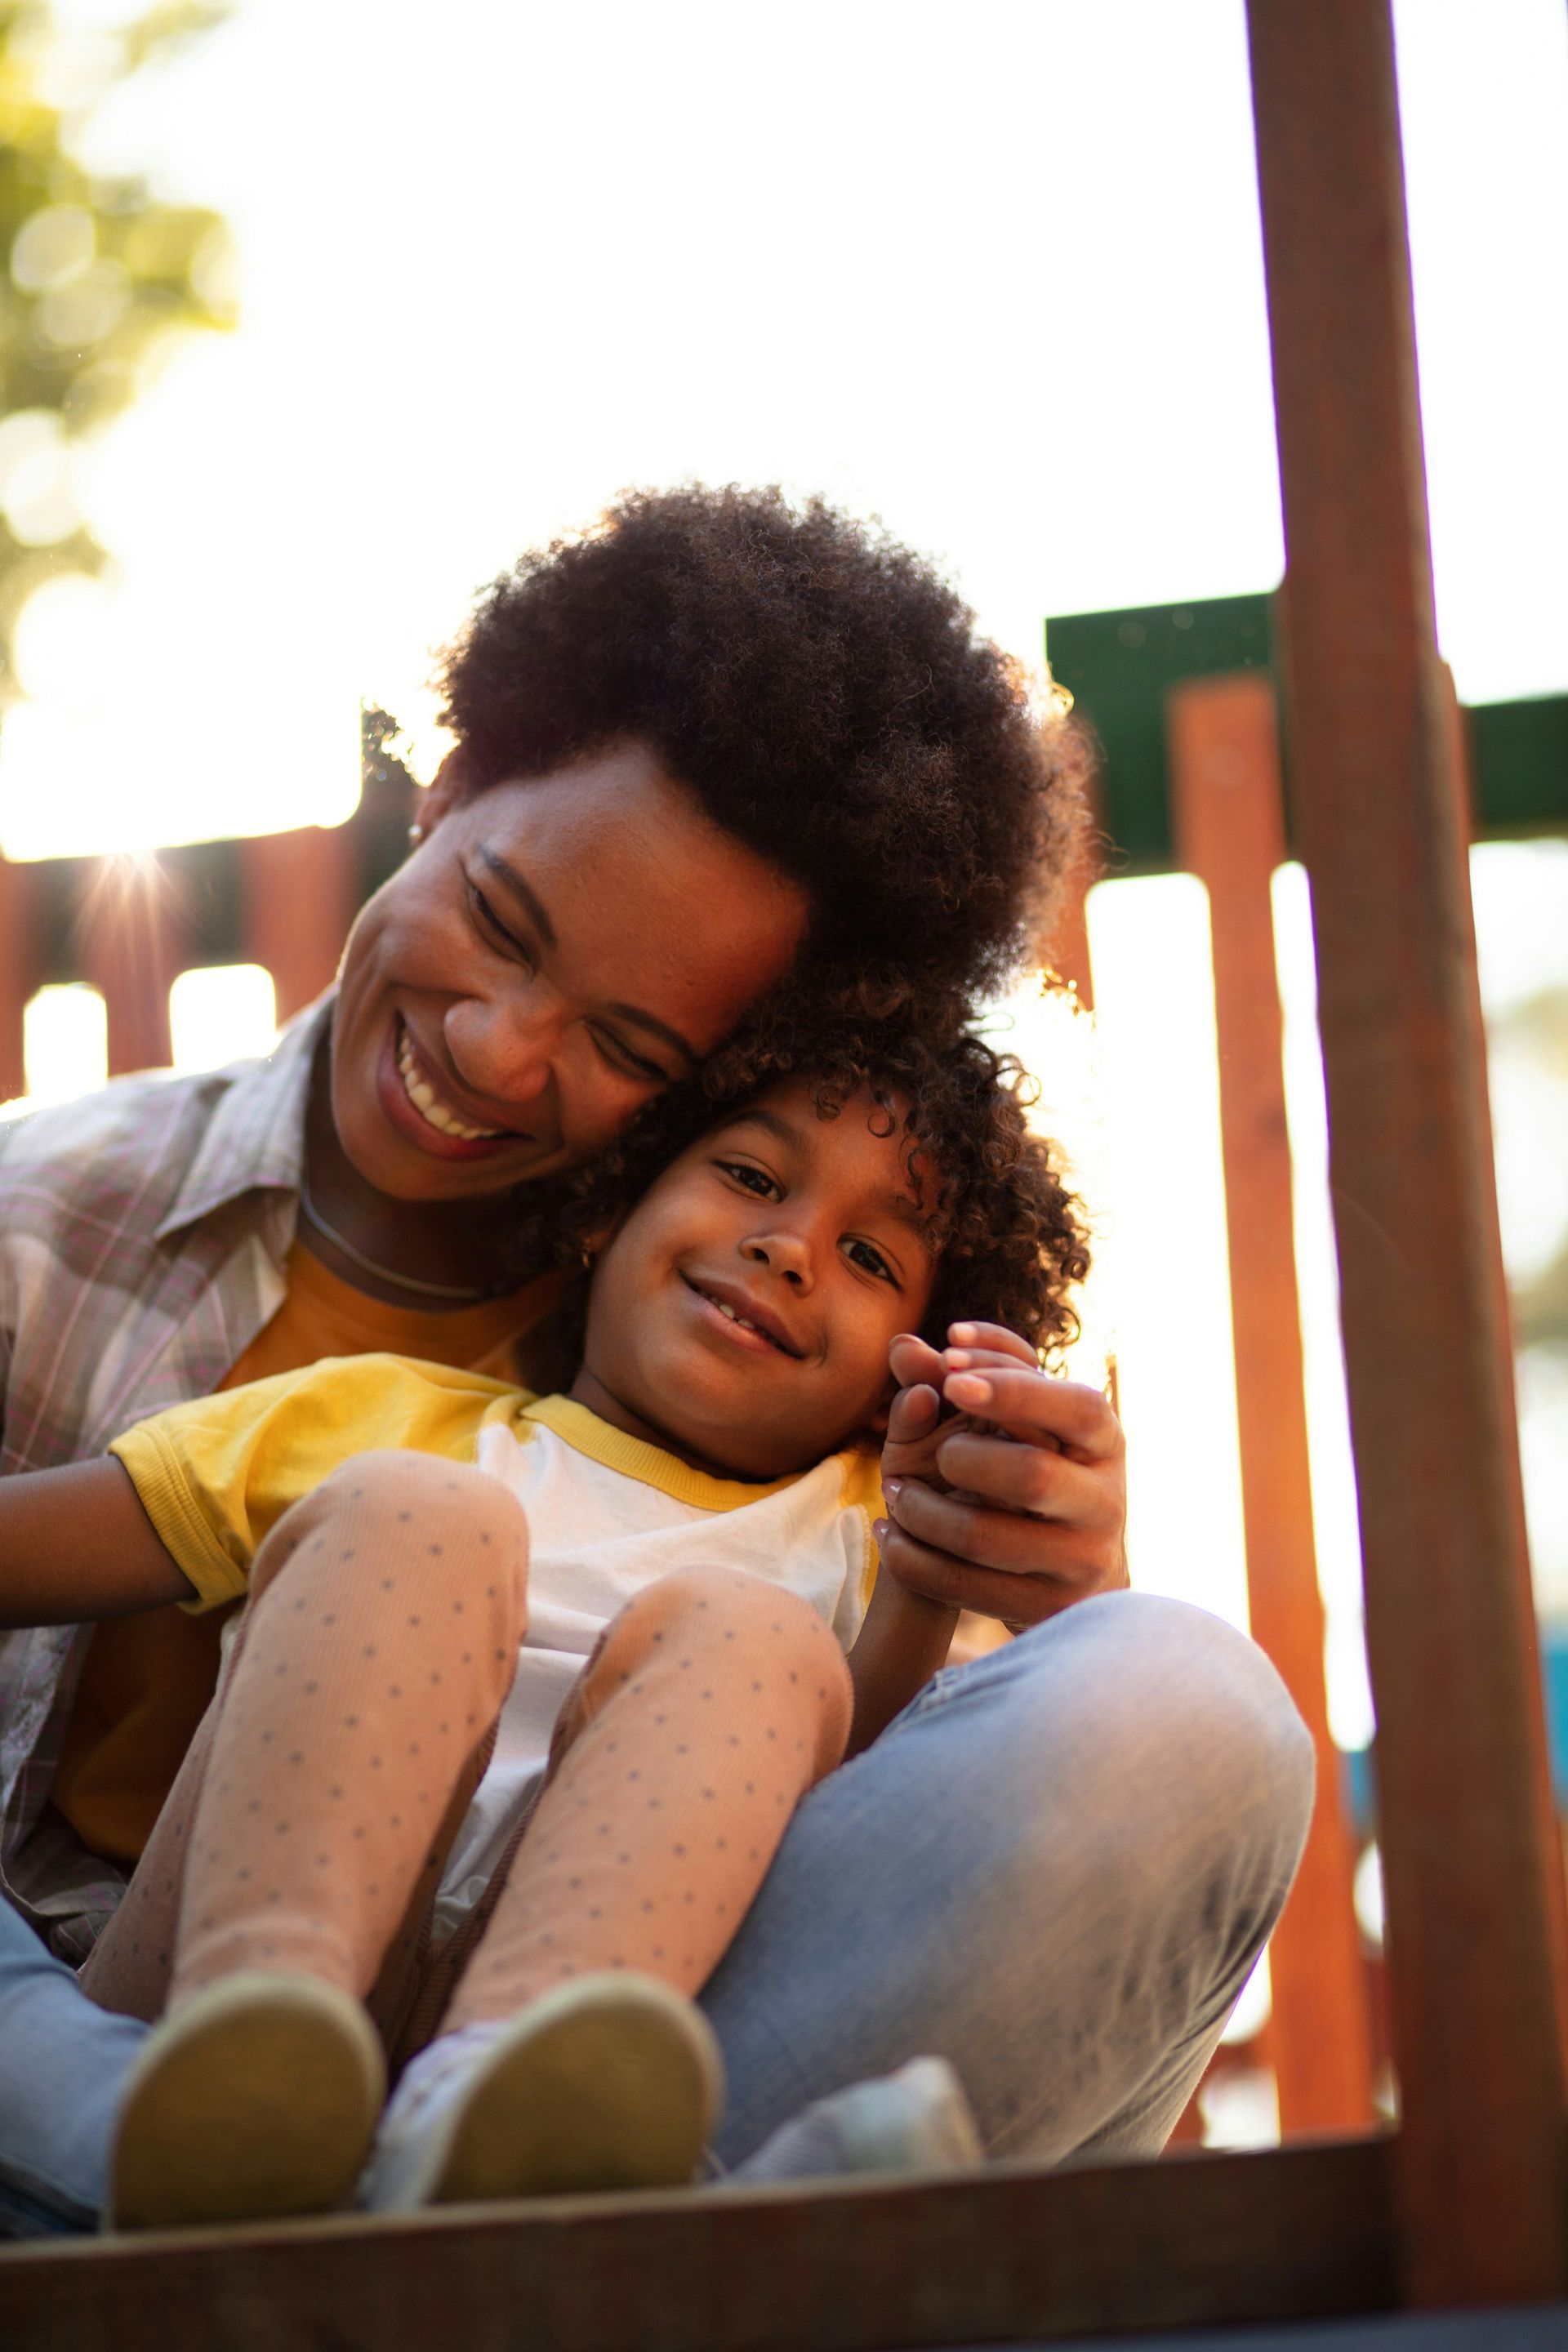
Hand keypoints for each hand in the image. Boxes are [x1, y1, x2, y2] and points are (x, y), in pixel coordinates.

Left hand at [877, 1321, 1127, 1628]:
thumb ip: (956, 1380)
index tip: (948, 1363)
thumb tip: (900, 1346)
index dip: (1013, 1385)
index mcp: (1104, 1443)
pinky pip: (961, 1586)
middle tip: (929, 1452)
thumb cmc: (1029, 1477)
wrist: (1072, 1579)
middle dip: (960, 1456)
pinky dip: (911, 1558)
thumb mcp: (1006, 1426)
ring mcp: (1079, 1561)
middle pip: (1030, 1475)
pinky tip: (888, 1534)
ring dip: (921, 1510)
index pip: (1076, 1406)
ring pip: (984, 1536)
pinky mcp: (1044, 1609)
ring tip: (892, 1490)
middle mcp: (1104, 1502)